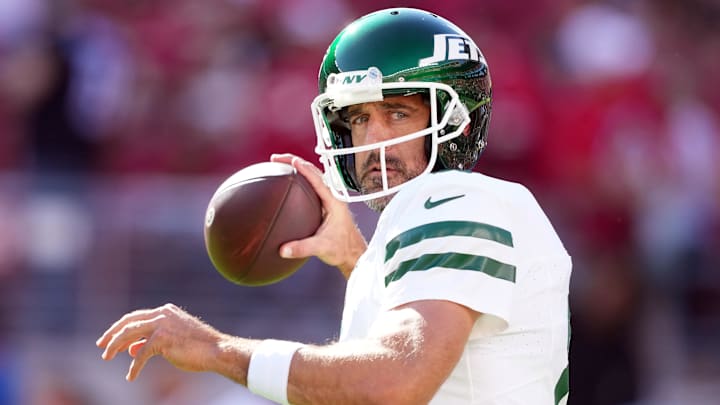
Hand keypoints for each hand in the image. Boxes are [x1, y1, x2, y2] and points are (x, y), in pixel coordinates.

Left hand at [96, 304, 224, 380]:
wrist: (216, 350)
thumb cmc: (198, 347)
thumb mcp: (171, 342)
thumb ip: (151, 341)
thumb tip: (131, 349)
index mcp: (165, 311)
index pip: (136, 317)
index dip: (120, 327)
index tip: (108, 338)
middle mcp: (162, 314)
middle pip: (128, 322)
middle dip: (112, 334)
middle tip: (101, 346)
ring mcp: (162, 324)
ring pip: (129, 334)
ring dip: (115, 346)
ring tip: (107, 357)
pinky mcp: (162, 339)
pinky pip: (141, 354)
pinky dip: (134, 367)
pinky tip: (130, 376)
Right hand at [271, 154, 366, 277]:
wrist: (352, 253)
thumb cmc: (342, 249)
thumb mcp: (322, 249)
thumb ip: (302, 248)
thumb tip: (283, 250)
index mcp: (334, 202)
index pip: (317, 179)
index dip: (303, 168)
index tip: (290, 161)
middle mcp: (332, 196)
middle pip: (313, 172)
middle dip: (294, 162)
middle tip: (276, 159)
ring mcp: (329, 199)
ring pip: (312, 177)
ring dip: (297, 168)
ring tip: (280, 165)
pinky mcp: (325, 204)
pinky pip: (311, 186)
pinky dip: (299, 180)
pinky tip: (287, 184)